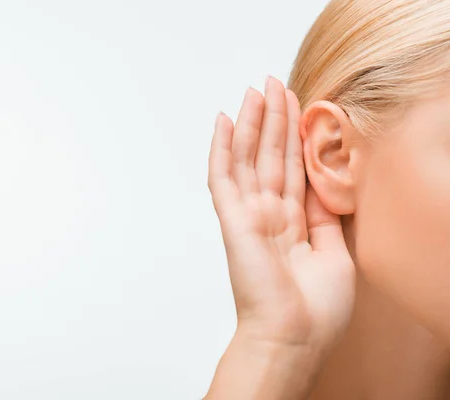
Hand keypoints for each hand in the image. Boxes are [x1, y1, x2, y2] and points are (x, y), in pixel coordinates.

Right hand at [205, 77, 354, 397]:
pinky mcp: (232, 218)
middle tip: (273, 84)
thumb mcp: (336, 252)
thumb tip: (326, 181)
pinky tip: (222, 121)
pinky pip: (222, 176)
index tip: (299, 106)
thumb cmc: (316, 309)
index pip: (293, 169)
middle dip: (274, 119)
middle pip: (271, 156)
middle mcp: (269, 214)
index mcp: (293, 223)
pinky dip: (220, 148)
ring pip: (248, 157)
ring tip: (255, 90)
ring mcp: (248, 214)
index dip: (296, 137)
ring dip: (251, 122)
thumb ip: (327, 214)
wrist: (294, 336)